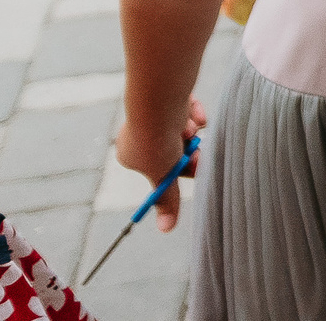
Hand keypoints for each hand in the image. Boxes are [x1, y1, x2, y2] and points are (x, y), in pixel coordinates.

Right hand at [113, 95, 205, 229]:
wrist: (159, 100)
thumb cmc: (156, 141)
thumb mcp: (163, 175)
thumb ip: (166, 199)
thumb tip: (166, 229)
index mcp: (130, 153)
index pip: (161, 167)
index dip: (180, 169)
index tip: (196, 167)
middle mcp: (139, 132)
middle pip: (175, 148)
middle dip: (188, 149)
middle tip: (196, 148)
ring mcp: (154, 112)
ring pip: (185, 128)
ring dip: (190, 130)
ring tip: (187, 128)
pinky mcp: (169, 96)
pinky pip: (189, 109)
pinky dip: (194, 113)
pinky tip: (193, 112)